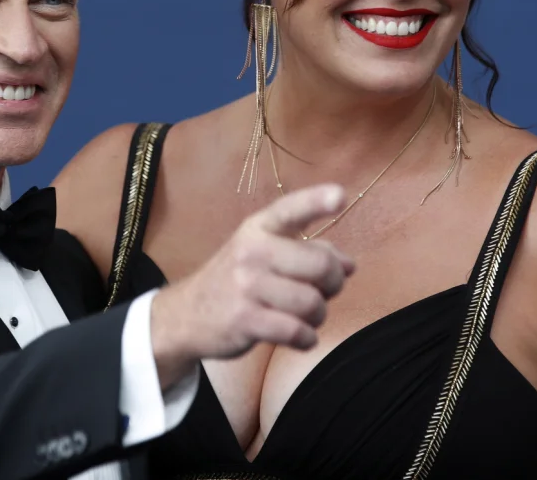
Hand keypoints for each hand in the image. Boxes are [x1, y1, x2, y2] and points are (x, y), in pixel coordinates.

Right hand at [150, 184, 354, 386]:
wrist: (187, 314)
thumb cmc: (237, 281)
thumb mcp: (265, 254)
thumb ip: (309, 251)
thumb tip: (349, 265)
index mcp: (259, 228)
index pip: (290, 210)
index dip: (317, 202)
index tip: (340, 196)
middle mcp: (252, 251)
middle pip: (321, 265)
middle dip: (334, 284)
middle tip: (324, 292)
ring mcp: (246, 285)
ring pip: (312, 302)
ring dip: (318, 316)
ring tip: (305, 317)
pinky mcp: (244, 319)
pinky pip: (296, 331)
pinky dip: (306, 339)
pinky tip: (300, 337)